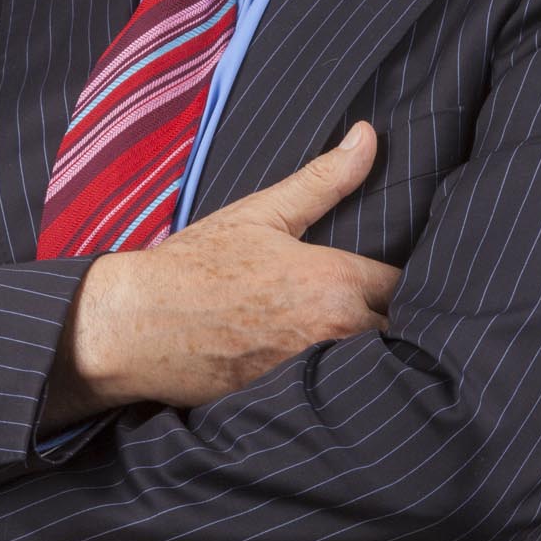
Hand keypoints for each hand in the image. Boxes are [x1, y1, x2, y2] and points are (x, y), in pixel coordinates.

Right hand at [63, 120, 401, 413]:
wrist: (136, 326)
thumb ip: (324, 179)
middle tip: (381, 308)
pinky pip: (338, 397)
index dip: (404, 280)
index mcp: (333, 282)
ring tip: (361, 341)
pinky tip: (330, 375)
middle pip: (399, 333)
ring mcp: (313, 375)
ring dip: (373, 355)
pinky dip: (341, 386)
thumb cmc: (195, 266)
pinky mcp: (292, 405)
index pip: (404, 285)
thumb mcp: (261, 213)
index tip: (390, 276)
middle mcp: (333, 333)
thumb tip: (368, 136)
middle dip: (394, 320)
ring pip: (373, 367)